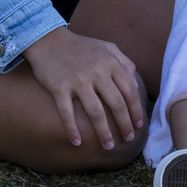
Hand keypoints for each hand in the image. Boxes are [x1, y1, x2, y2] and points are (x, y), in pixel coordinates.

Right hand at [24, 26, 144, 149]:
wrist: (49, 41)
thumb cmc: (81, 47)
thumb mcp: (107, 47)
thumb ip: (125, 63)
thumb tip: (136, 86)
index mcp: (110, 63)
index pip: (129, 91)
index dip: (135, 110)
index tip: (138, 126)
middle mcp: (97, 72)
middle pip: (116, 104)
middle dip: (124, 125)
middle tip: (127, 139)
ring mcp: (78, 80)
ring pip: (95, 112)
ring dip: (103, 133)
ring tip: (108, 146)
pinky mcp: (59, 87)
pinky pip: (67, 112)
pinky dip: (72, 129)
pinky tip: (77, 142)